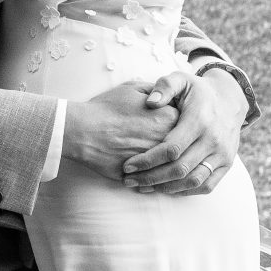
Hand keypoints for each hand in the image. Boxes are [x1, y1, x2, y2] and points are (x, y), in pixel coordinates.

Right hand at [55, 81, 176, 184]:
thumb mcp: (133, 88)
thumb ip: (157, 90)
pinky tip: (143, 176)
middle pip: (182, 147)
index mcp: (170, 118)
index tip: (168, 124)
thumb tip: (166, 94)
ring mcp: (156, 161)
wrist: (83, 130)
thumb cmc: (106, 108)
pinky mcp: (143, 176)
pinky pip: (154, 182)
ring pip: (170, 168)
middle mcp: (167, 141)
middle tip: (160, 145)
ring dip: (166, 168)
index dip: (178, 125)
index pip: (187, 124)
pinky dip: (151, 181)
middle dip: (176, 147)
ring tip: (155, 164)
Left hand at [121, 69, 246, 195]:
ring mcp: (222, 154)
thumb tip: (150, 102)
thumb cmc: (197, 90)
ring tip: (142, 187)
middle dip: (150, 178)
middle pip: (179, 169)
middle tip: (129, 180)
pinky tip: (164, 188)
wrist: (230, 100)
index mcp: (200, 121)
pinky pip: (206, 186)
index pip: (171, 149)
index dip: (147, 160)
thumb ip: (165, 86)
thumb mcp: (181, 79)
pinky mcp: (226, 164)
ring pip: (192, 181)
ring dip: (165, 188)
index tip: (127, 166)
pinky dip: (184, 191)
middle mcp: (213, 140)